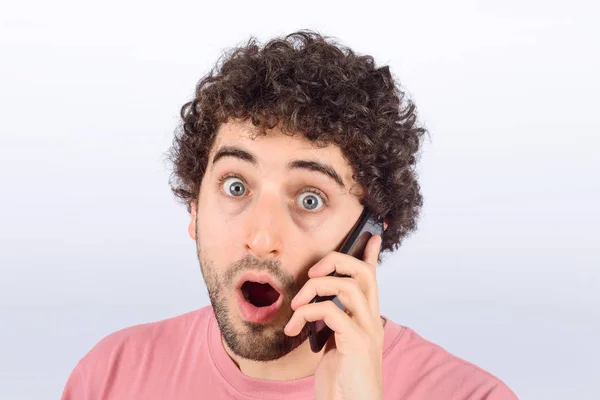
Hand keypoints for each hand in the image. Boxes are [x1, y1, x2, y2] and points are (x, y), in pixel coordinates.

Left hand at [284, 234, 383, 399]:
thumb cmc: (342, 381)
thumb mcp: (335, 345)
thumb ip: (333, 324)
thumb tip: (317, 306)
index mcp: (366, 319)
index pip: (373, 279)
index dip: (371, 255)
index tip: (371, 236)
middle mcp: (372, 321)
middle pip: (363, 273)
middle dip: (336, 261)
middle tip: (312, 271)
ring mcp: (367, 331)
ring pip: (347, 287)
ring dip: (315, 289)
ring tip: (296, 305)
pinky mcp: (357, 343)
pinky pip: (332, 312)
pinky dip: (308, 313)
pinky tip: (295, 328)